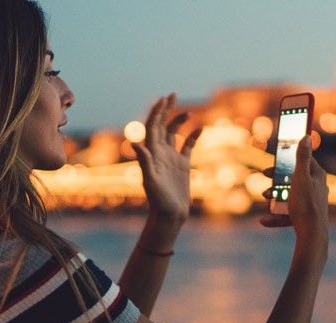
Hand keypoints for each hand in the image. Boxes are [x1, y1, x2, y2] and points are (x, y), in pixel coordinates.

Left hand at [133, 93, 201, 220]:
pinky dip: (193, 136)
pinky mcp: (182, 165)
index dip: (158, 112)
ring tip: (188, 112)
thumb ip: (144, 161)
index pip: (153, 127)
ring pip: (174, 133)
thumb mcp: (150, 181)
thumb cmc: (158, 201)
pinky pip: (188, 146)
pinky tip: (200, 129)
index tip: (165, 99)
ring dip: (179, 121)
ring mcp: (171, 158)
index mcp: (152, 153)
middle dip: (166, 110)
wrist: (169, 215)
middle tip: (172, 94)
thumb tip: (135, 143)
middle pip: (162, 125)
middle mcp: (160, 153)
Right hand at [259, 131, 328, 234]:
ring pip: (289, 195)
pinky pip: (288, 213)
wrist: (311, 234)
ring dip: (275, 196)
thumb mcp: (301, 176)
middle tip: (265, 175)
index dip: (288, 157)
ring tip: (266, 196)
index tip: (276, 158)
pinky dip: (276, 216)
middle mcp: (316, 187)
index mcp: (317, 175)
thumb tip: (306, 136)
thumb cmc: (306, 203)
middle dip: (277, 178)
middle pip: (293, 177)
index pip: (303, 160)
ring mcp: (311, 202)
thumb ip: (302, 157)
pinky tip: (264, 220)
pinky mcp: (305, 216)